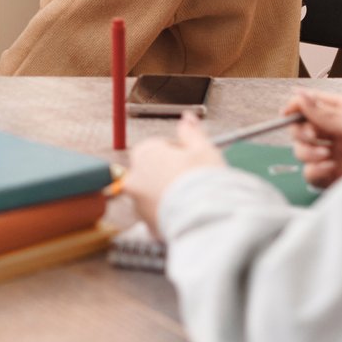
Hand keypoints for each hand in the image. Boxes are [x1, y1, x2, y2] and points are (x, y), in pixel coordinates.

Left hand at [123, 111, 224, 231]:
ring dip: (168, 196)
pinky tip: (186, 214)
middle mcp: (135, 177)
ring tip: (191, 200)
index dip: (179, 153)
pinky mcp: (145, 224)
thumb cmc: (205, 182)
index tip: (193, 161)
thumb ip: (192, 132)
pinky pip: (157, 216)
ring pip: (154, 195)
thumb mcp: (203, 149)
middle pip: (153, 171)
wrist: (206, 220)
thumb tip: (187, 117)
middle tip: (193, 181)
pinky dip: (168, 215)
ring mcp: (137, 203)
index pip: (158, 147)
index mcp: (146, 153)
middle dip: (170, 174)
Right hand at [285, 88, 341, 188]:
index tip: (288, 114)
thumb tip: (300, 96)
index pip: (309, 104)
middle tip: (316, 137)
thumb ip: (328, 114)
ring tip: (328, 156)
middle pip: (300, 129)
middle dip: (302, 133)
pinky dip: (315, 171)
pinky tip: (330, 168)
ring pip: (302, 151)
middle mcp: (335, 132)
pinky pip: (311, 174)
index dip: (295, 107)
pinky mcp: (335, 175)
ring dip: (309, 153)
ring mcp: (335, 154)